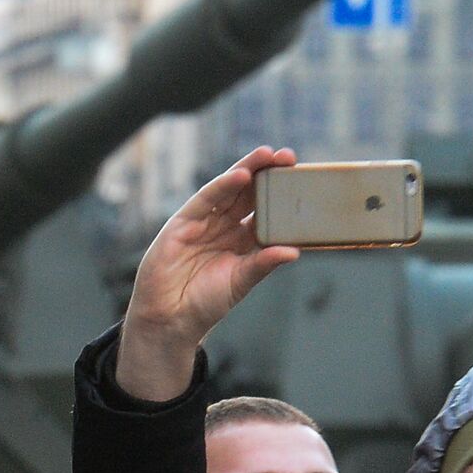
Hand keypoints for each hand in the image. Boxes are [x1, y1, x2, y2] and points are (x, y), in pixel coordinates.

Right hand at [115, 145, 299, 400]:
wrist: (171, 318)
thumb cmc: (206, 303)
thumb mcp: (241, 281)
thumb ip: (263, 264)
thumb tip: (293, 251)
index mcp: (242, 241)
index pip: (265, 211)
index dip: (280, 194)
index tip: (301, 178)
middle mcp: (224, 227)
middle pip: (248, 194)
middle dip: (267, 174)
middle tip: (288, 156)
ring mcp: (203, 222)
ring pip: (228, 190)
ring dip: (247, 170)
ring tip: (268, 155)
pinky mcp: (183, 222)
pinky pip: (206, 199)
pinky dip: (222, 186)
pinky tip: (240, 175)